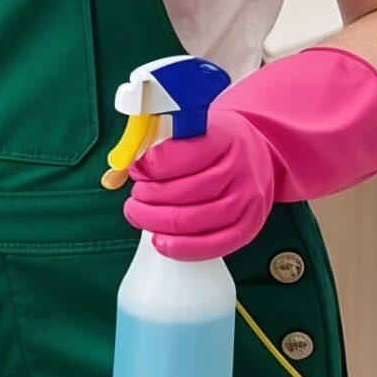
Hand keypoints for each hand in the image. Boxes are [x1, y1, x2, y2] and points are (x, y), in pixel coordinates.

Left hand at [121, 107, 277, 260]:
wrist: (259, 156)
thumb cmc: (217, 143)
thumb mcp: (194, 129)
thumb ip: (159, 144)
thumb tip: (117, 173)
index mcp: (225, 138)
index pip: (184, 155)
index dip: (152, 165)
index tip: (137, 168)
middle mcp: (240, 170)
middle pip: (185, 192)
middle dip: (148, 196)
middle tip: (136, 195)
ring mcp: (247, 201)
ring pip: (194, 220)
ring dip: (156, 220)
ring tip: (139, 213)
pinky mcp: (248, 227)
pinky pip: (214, 245)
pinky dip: (182, 248)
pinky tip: (160, 242)